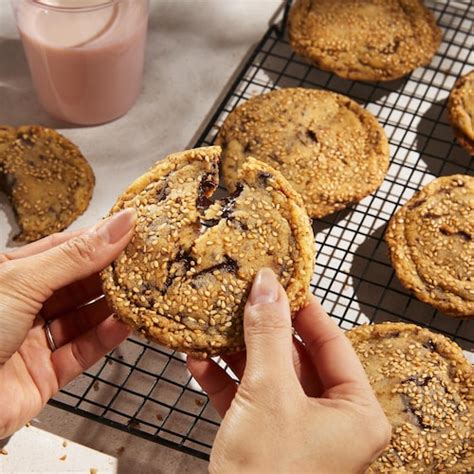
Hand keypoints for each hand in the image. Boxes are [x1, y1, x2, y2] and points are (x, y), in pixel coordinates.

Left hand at [0, 209, 135, 438]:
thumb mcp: (23, 281)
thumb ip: (75, 257)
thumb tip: (119, 225)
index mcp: (13, 275)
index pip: (65, 249)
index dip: (99, 239)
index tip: (132, 231)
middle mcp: (26, 304)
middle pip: (79, 284)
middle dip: (112, 273)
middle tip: (146, 263)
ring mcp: (36, 339)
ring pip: (85, 318)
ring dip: (114, 306)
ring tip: (142, 293)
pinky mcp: (47, 374)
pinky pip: (83, 351)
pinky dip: (106, 338)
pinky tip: (126, 324)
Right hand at [188, 268, 390, 473]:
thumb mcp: (269, 392)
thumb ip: (267, 334)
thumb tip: (267, 284)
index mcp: (354, 410)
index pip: (331, 341)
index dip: (303, 307)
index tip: (280, 280)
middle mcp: (330, 417)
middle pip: (294, 356)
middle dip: (262, 328)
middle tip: (242, 295)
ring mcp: (294, 427)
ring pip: (266, 374)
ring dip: (237, 351)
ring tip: (216, 320)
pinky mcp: (263, 437)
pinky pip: (246, 397)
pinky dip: (223, 378)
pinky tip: (198, 358)